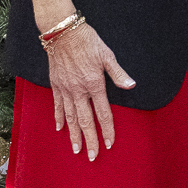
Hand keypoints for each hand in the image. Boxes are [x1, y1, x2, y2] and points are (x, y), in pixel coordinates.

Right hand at [42, 18, 135, 159]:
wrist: (63, 31)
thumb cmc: (87, 41)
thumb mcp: (107, 55)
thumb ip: (118, 74)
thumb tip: (131, 85)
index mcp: (94, 84)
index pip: (103, 113)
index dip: (107, 130)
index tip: (110, 144)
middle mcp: (79, 90)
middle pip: (86, 121)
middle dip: (90, 140)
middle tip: (92, 156)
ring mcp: (65, 89)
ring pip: (70, 117)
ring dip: (74, 134)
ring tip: (76, 149)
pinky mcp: (56, 84)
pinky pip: (57, 105)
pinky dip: (59, 118)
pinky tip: (60, 129)